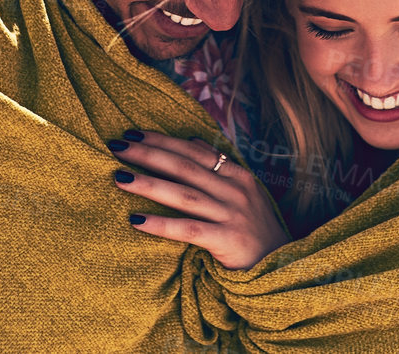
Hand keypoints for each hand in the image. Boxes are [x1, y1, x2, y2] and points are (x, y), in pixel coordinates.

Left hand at [108, 132, 289, 269]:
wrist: (280, 264)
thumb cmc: (255, 228)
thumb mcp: (244, 191)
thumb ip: (220, 166)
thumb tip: (192, 139)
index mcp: (237, 174)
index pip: (193, 151)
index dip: (162, 140)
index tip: (133, 134)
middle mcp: (234, 189)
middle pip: (184, 167)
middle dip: (148, 154)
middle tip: (117, 146)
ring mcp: (231, 214)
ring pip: (183, 194)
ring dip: (148, 183)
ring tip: (120, 177)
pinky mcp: (226, 240)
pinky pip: (188, 229)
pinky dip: (161, 224)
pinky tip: (136, 220)